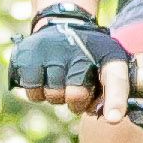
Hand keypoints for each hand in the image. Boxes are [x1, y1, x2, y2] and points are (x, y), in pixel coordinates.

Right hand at [9, 5, 133, 118]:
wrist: (63, 24)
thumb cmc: (91, 58)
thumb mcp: (110, 67)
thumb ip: (112, 95)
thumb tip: (107, 118)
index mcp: (107, 54)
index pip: (115, 78)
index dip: (115, 100)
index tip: (113, 119)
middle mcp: (79, 48)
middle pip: (76, 95)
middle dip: (76, 102)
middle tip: (77, 91)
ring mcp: (51, 49)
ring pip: (53, 95)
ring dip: (56, 96)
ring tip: (60, 79)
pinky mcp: (27, 55)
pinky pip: (33, 92)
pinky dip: (38, 92)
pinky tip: (44, 77)